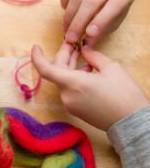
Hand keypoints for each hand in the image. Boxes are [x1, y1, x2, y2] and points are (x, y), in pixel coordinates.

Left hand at [31, 42, 147, 130]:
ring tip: (81, 55)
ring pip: (63, 81)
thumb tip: (84, 50)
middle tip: (73, 44)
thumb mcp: (112, 68)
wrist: (132, 122)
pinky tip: (86, 71)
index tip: (36, 47)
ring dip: (69, 68)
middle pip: (57, 72)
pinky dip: (74, 79)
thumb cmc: (124, 95)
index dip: (37, 57)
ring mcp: (69, 104)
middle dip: (63, 57)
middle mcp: (66, 95)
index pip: (45, 69)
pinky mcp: (75, 110)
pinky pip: (69, 91)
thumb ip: (94, 56)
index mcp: (73, 83)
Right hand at [60, 0, 134, 46]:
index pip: (112, 6)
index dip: (100, 21)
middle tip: (70, 38)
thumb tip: (86, 45)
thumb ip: (101, 32)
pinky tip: (68, 12)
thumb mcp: (113, 21)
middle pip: (89, 2)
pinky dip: (64, 6)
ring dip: (68, 17)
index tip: (88, 35)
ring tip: (66, 30)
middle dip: (78, 22)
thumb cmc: (112, 7)